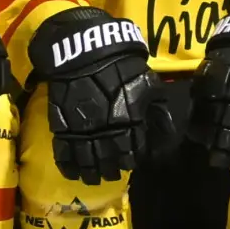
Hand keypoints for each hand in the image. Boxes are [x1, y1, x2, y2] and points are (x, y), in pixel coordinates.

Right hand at [31, 8, 154, 185]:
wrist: (83, 50)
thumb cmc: (119, 64)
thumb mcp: (147, 81)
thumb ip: (157, 107)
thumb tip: (167, 130)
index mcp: (129, 121)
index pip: (134, 151)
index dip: (134, 159)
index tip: (132, 162)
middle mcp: (107, 130)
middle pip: (111, 160)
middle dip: (113, 168)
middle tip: (113, 172)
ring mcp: (82, 130)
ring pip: (88, 160)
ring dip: (92, 172)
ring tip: (95, 177)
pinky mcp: (62, 125)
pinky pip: (64, 152)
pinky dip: (68, 165)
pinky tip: (72, 172)